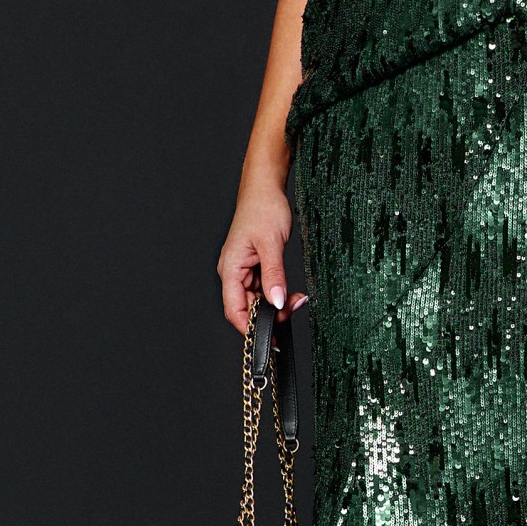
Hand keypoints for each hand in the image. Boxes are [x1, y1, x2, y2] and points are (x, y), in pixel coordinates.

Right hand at [217, 179, 307, 334]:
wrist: (265, 188)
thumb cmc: (263, 209)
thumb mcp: (272, 244)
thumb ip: (274, 275)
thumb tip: (277, 301)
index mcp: (230, 268)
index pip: (234, 309)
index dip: (250, 326)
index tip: (270, 337)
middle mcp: (233, 272)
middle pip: (247, 307)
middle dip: (269, 315)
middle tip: (293, 310)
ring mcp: (244, 270)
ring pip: (257, 299)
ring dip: (276, 304)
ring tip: (296, 300)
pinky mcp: (255, 266)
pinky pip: (264, 288)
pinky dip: (277, 293)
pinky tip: (291, 293)